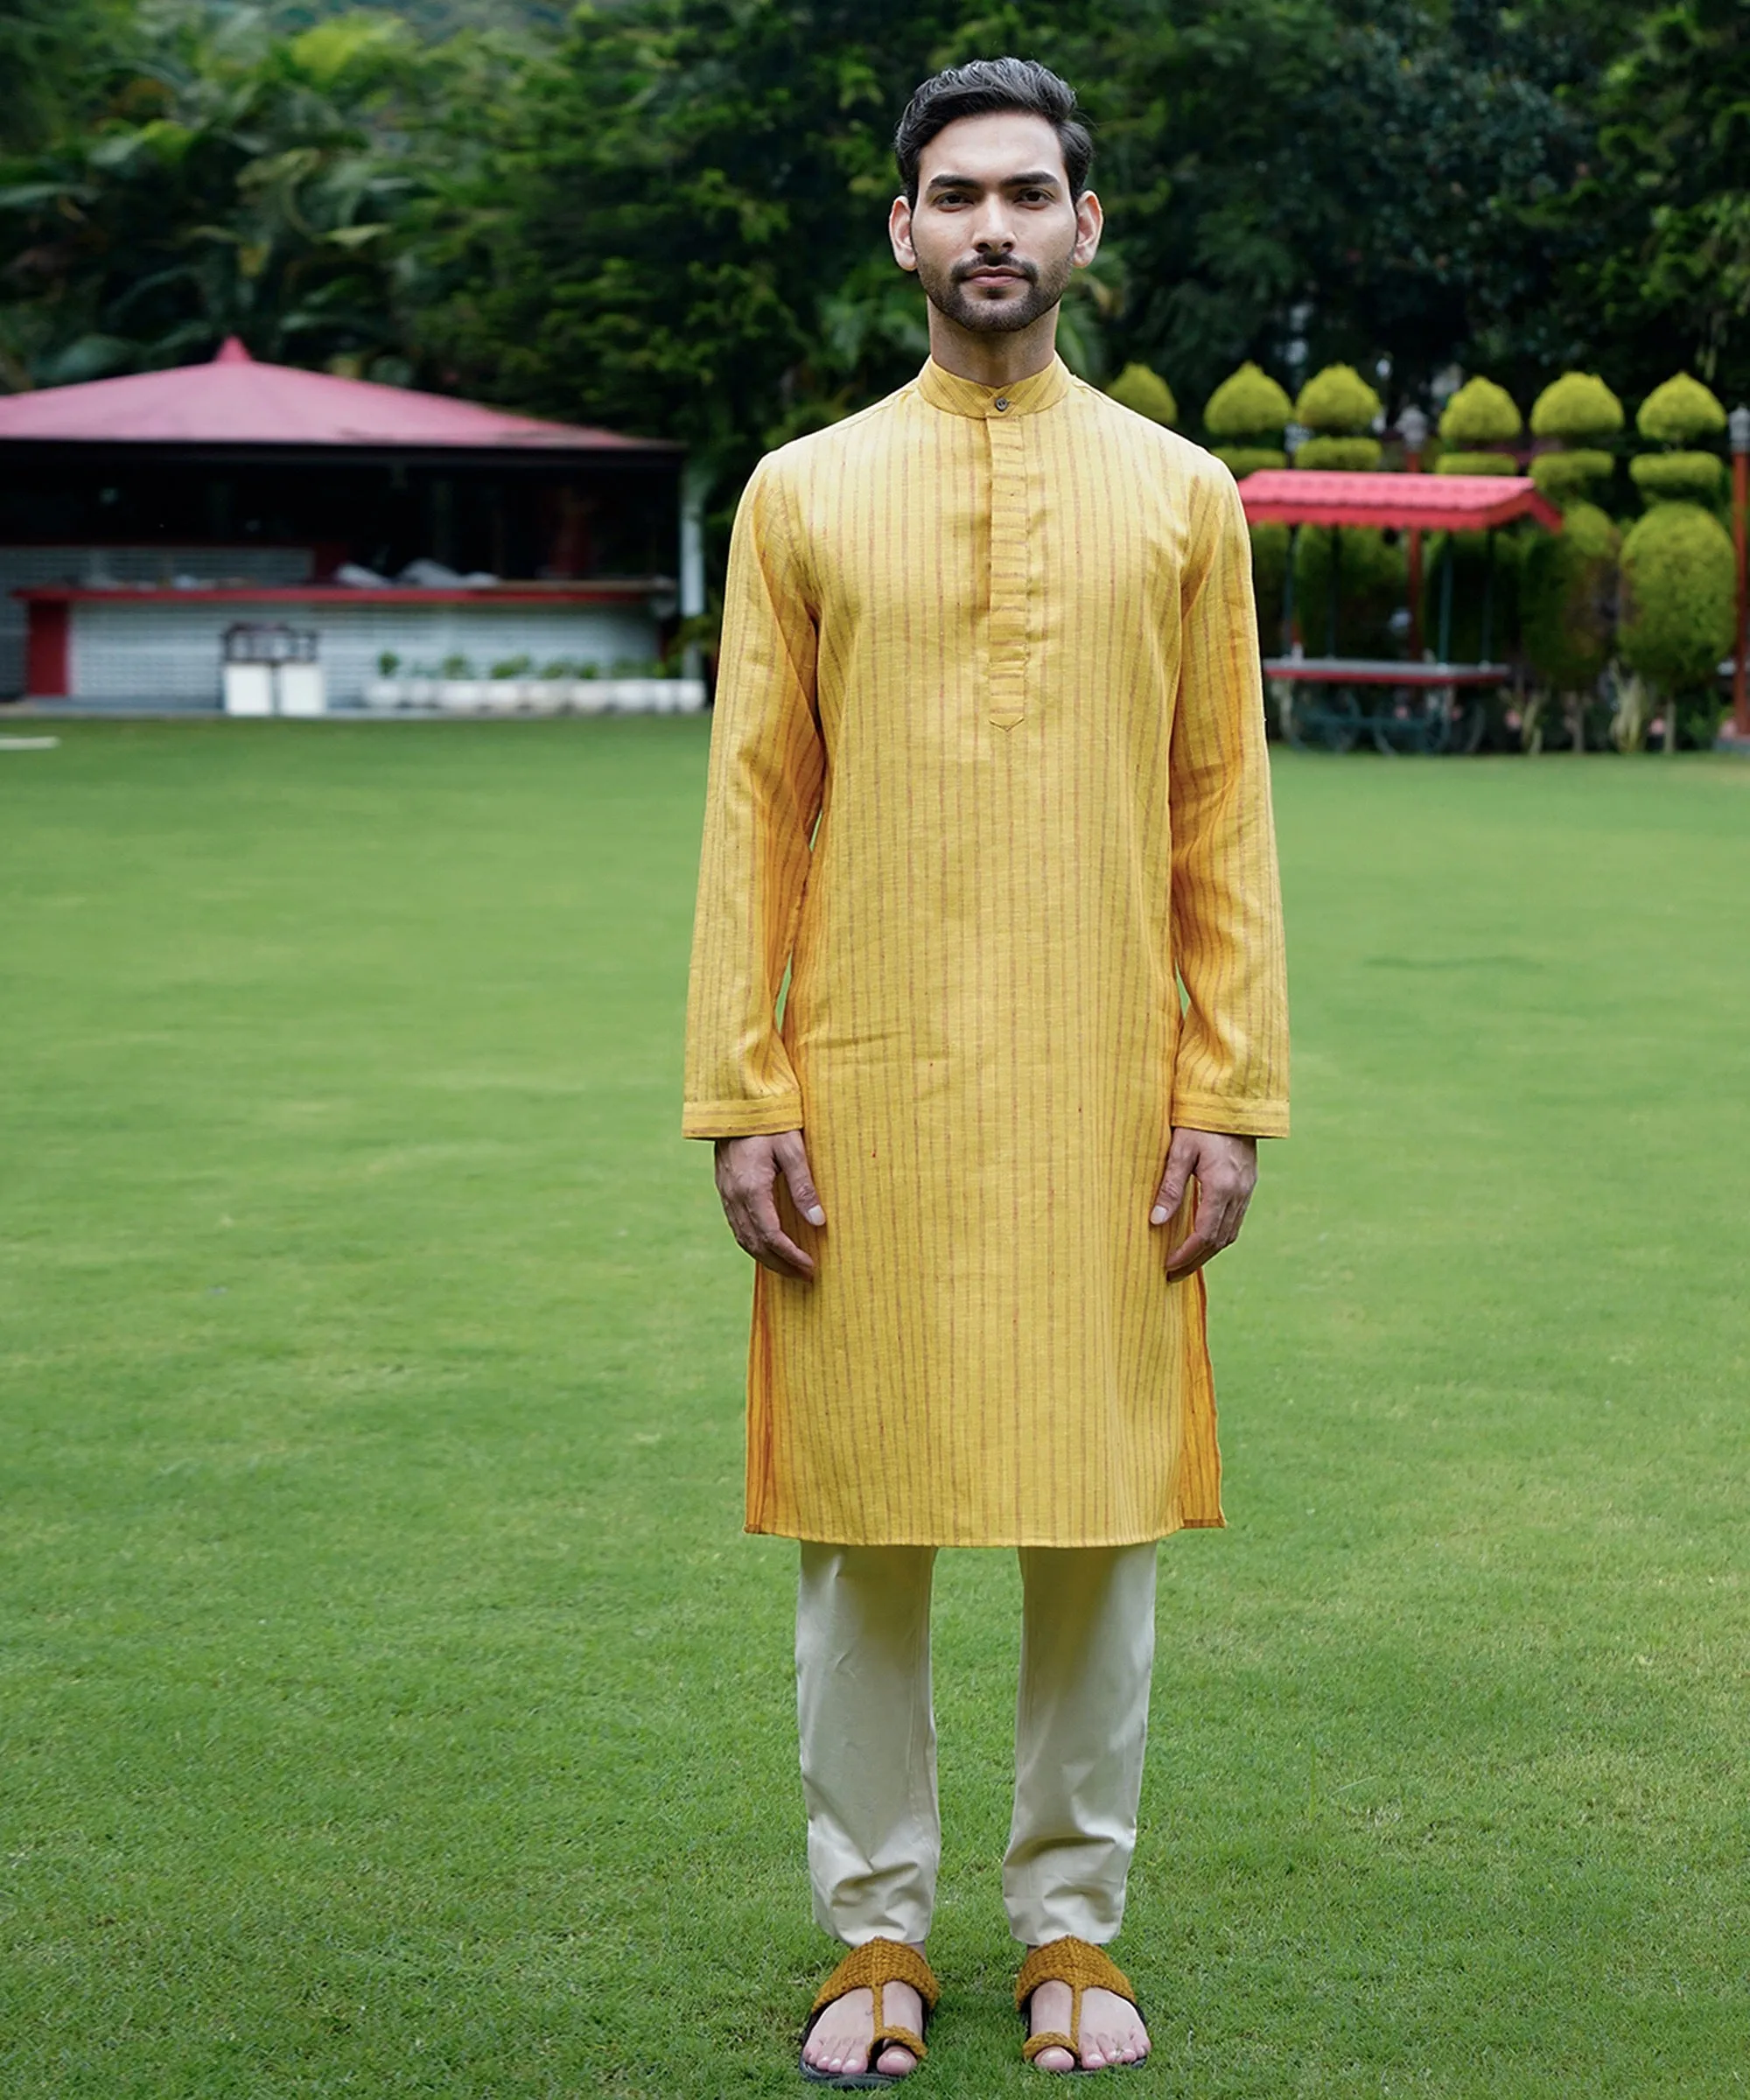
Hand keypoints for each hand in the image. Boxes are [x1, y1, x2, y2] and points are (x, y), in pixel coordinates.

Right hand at [714, 1130, 824, 1280]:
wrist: (736, 1102)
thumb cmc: (770, 1122)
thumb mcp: (793, 1150)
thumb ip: (804, 1187)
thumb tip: (818, 1222)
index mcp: (751, 1188)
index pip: (771, 1235)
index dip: (790, 1256)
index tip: (810, 1266)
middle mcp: (734, 1197)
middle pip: (755, 1244)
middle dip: (780, 1264)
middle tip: (805, 1275)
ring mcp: (726, 1194)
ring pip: (743, 1238)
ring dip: (766, 1258)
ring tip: (790, 1268)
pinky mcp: (725, 1190)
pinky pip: (737, 1226)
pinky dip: (754, 1243)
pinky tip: (769, 1246)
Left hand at [1150, 1127, 1257, 1279]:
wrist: (1233, 1101)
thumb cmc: (1200, 1121)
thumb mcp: (1179, 1151)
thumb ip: (1169, 1187)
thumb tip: (1155, 1222)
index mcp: (1222, 1186)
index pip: (1205, 1234)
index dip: (1186, 1255)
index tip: (1166, 1266)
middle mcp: (1239, 1193)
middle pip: (1219, 1241)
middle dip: (1196, 1261)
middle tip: (1172, 1274)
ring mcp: (1247, 1189)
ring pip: (1230, 1233)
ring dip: (1208, 1251)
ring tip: (1185, 1261)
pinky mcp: (1248, 1184)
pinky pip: (1235, 1220)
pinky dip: (1219, 1235)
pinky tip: (1202, 1237)